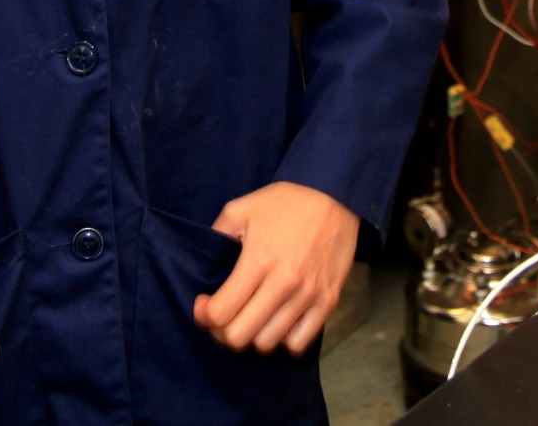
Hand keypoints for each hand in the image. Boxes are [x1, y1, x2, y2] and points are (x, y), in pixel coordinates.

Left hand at [192, 182, 358, 354]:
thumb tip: (204, 265)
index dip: (203, 315)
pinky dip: (285, 339)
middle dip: (222, 331)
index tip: (205, 303)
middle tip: (225, 316)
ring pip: (267, 344)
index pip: (219, 314)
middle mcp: (283, 283)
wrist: (334, 194)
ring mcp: (308, 295)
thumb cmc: (285, 202)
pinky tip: (279, 321)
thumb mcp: (240, 208)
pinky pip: (300, 342)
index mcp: (258, 261)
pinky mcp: (329, 301)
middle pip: (239, 337)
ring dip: (253, 335)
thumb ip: (216, 236)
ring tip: (252, 317)